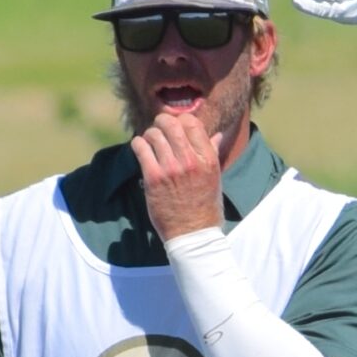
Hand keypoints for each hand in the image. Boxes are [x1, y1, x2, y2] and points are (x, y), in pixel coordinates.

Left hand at [132, 109, 223, 238]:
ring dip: (149, 135)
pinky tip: (141, 150)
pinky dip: (138, 145)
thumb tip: (217, 135)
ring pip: (153, 134)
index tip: (176, 128)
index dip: (181, 121)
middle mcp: (190, 161)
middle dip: (162, 123)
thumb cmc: (206, 207)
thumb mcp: (215, 178)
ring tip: (150, 143)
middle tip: (159, 130)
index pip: (191, 122)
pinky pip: (140, 148)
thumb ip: (213, 153)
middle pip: (171, 123)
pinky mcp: (153, 178)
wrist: (193, 235)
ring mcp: (171, 169)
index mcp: (208, 159)